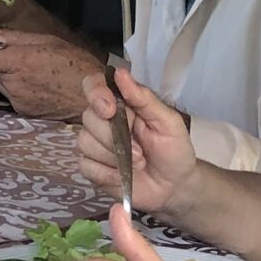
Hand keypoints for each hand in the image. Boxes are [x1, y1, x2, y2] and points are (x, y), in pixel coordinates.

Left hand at [0, 27, 101, 118]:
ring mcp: (18, 100)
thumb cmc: (75, 63)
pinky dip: (13, 85)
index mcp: (19, 62)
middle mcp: (14, 83)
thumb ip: (15, 38)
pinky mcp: (24, 111)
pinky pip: (9, 94)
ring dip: (2, 72)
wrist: (94, 97)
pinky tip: (31, 80)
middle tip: (4, 49)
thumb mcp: (47, 41)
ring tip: (22, 65)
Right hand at [76, 65, 197, 210]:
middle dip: (113, 136)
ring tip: (137, 164)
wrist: (175, 187)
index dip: (96, 93)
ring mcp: (95, 144)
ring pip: (84, 142)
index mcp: (121, 103)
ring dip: (113, 157)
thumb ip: (144, 98)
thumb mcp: (168, 122)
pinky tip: (122, 176)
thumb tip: (119, 72)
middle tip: (139, 151)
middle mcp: (103, 120)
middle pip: (88, 117)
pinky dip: (106, 174)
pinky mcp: (92, 168)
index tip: (110, 110)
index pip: (93, 85)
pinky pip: (85, 166)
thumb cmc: (174, 150)